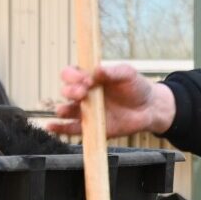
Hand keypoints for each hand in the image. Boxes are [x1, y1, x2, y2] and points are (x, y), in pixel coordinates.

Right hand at [49, 62, 175, 137]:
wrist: (149, 109)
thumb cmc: (136, 87)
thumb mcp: (128, 74)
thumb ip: (113, 72)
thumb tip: (98, 70)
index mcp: (89, 78)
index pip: (71, 74)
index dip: (74, 76)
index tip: (87, 79)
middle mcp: (84, 94)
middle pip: (66, 91)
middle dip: (71, 91)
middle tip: (83, 92)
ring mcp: (87, 111)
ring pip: (66, 110)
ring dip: (63, 109)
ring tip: (65, 110)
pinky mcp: (92, 127)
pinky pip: (72, 129)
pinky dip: (60, 128)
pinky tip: (51, 127)